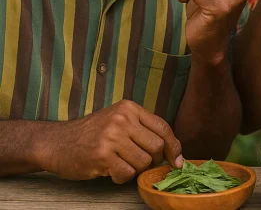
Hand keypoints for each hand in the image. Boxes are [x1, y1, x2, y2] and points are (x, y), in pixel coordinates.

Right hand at [43, 100, 182, 183]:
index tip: (177, 161)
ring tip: (121, 164)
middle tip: (139, 163)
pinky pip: (127, 174)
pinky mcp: (102, 155)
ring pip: (143, 162)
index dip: (174, 146)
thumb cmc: (92, 134)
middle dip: (153, 160)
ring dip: (135, 170)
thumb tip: (173, 150)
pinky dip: (122, 178)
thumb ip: (143, 129)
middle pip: (157, 146)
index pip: (163, 127)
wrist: (56, 142)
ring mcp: (111, 137)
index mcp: (129, 108)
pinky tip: (111, 171)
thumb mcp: (118, 120)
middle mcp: (122, 120)